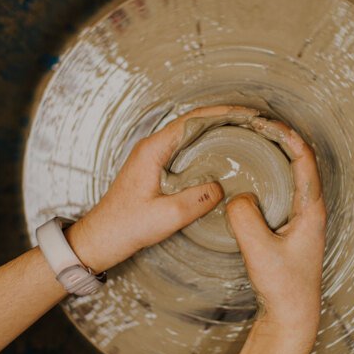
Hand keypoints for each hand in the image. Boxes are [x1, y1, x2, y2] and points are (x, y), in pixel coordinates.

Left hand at [65, 105, 259, 271]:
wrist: (100, 239)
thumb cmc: (126, 227)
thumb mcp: (167, 217)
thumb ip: (197, 200)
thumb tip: (220, 188)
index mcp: (153, 150)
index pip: (193, 120)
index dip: (222, 114)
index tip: (246, 115)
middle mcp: (152, 147)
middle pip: (193, 122)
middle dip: (223, 118)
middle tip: (252, 122)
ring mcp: (153, 157)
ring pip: (189, 135)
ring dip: (215, 130)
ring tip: (242, 132)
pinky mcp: (155, 169)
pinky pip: (185, 150)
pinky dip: (205, 146)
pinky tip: (220, 155)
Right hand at [225, 120, 325, 341]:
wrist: (292, 315)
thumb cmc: (284, 287)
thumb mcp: (259, 252)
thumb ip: (245, 220)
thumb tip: (236, 197)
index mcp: (312, 209)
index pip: (305, 159)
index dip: (287, 135)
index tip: (264, 122)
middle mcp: (311, 208)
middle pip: (300, 160)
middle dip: (279, 137)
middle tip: (254, 124)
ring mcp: (303, 217)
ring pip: (291, 174)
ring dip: (275, 153)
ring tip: (252, 139)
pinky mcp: (291, 226)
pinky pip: (282, 189)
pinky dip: (269, 173)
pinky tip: (250, 175)